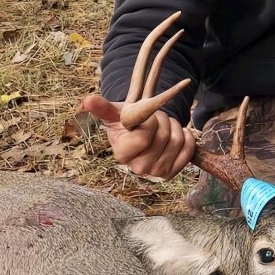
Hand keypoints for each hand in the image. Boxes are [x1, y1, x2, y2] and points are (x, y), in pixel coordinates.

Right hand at [80, 94, 195, 178]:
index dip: (150, 121)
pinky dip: (187, 137)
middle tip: (156, 118)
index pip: (145, 136)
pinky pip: (188, 152)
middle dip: (163, 120)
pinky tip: (177, 132)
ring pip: (178, 141)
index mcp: (122, 154)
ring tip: (164, 125)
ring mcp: (155, 173)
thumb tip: (86, 101)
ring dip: (175, 126)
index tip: (146, 117)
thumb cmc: (126, 122)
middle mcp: (138, 168)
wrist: (139, 134)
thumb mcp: (114, 112)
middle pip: (164, 138)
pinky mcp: (171, 173)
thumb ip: (101, 107)